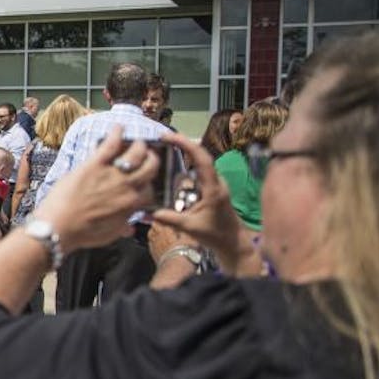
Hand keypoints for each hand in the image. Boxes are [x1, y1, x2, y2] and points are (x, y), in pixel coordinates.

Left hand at [32, 128, 155, 253]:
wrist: (58, 227)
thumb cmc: (81, 233)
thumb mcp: (109, 234)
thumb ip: (122, 227)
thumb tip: (130, 228)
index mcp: (132, 205)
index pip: (150, 189)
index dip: (148, 182)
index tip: (144, 178)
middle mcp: (127, 187)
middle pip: (150, 166)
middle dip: (151, 158)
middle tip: (146, 154)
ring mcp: (112, 174)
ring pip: (136, 152)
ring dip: (138, 145)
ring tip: (134, 142)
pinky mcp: (94, 165)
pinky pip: (111, 144)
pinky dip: (116, 133)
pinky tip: (118, 127)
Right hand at [149, 132, 257, 272]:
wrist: (233, 242)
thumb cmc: (215, 234)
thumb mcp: (189, 227)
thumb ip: (168, 218)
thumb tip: (145, 211)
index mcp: (213, 188)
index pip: (201, 159)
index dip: (185, 144)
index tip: (168, 136)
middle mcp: (216, 181)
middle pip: (201, 155)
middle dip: (182, 144)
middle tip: (162, 139)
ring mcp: (216, 183)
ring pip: (200, 162)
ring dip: (184, 152)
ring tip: (165, 148)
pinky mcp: (213, 188)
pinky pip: (199, 170)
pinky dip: (186, 164)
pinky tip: (173, 166)